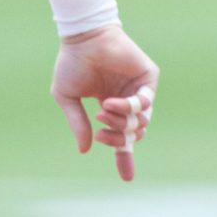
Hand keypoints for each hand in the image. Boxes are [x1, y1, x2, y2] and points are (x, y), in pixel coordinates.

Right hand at [52, 24, 157, 181]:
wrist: (82, 37)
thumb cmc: (72, 62)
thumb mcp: (67, 98)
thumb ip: (78, 123)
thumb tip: (85, 150)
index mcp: (110, 106)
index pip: (122, 138)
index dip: (124, 157)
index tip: (126, 179)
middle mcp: (127, 99)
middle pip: (134, 135)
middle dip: (118, 141)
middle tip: (101, 134)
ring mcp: (140, 89)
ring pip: (141, 122)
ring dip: (120, 123)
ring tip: (102, 112)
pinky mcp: (148, 77)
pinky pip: (144, 103)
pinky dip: (127, 108)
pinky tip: (110, 103)